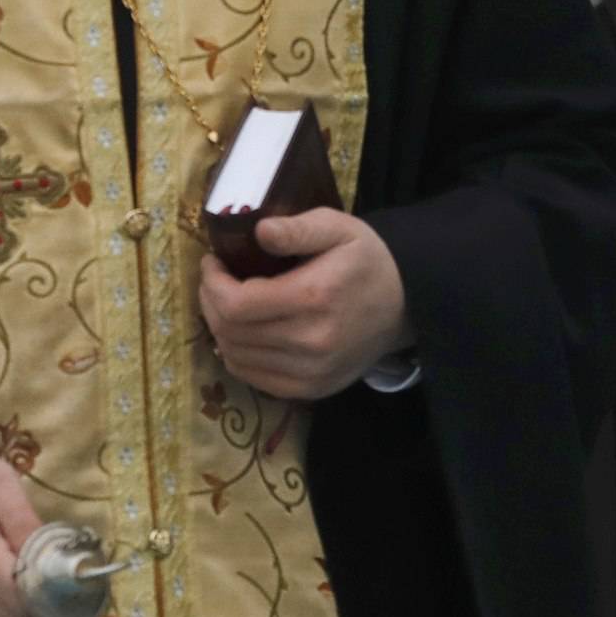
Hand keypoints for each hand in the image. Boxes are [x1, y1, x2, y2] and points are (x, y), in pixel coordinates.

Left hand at [199, 208, 411, 399]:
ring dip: (220, 330)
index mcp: (313, 297)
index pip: (237, 304)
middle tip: (213, 280)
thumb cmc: (365, 259)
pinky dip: (238, 356)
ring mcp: (311, 373)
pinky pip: (256, 379)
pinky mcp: (312, 389)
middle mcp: (310, 342)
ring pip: (238, 359)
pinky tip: (240, 333)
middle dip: (210, 303)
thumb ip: (297, 229)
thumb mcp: (337, 228)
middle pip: (232, 333)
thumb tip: (258, 231)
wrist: (405, 304)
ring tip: (224, 303)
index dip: (212, 283)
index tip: (212, 261)